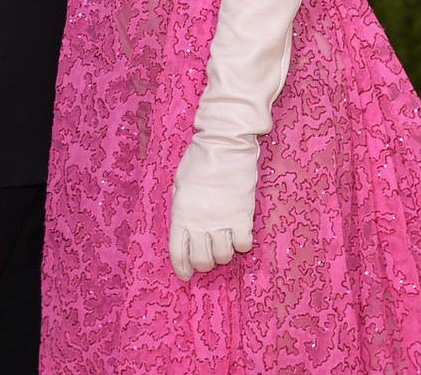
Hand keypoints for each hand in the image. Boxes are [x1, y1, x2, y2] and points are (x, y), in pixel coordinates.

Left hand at [168, 135, 256, 280]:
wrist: (225, 145)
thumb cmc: (199, 160)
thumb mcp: (179, 184)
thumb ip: (181, 209)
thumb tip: (185, 231)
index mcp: (181, 213)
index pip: (178, 253)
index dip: (182, 268)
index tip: (185, 274)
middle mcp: (200, 222)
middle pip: (202, 260)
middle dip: (203, 264)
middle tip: (207, 257)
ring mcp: (222, 221)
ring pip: (223, 256)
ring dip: (222, 254)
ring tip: (223, 243)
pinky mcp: (242, 217)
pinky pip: (242, 245)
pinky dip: (241, 244)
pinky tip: (238, 234)